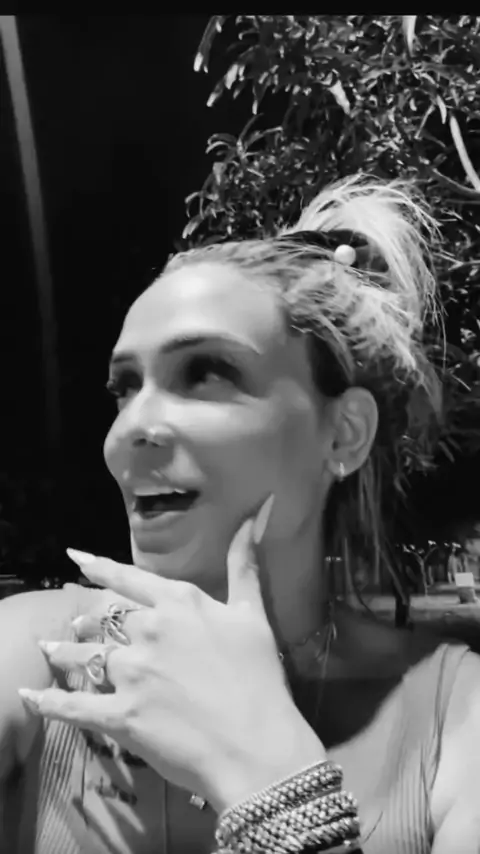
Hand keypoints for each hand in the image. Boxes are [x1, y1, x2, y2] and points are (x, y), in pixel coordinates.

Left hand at [19, 497, 325, 812]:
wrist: (256, 744)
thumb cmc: (260, 678)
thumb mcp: (254, 614)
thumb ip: (245, 564)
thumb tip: (255, 512)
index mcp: (178, 603)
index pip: (130, 579)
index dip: (100, 567)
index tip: (76, 558)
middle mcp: (148, 631)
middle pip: (105, 620)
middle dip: (88, 620)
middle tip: (76, 623)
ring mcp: (131, 673)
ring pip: (85, 655)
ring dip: (64, 651)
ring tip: (48, 648)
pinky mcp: (120, 715)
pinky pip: (74, 706)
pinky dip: (48, 702)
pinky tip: (29, 696)